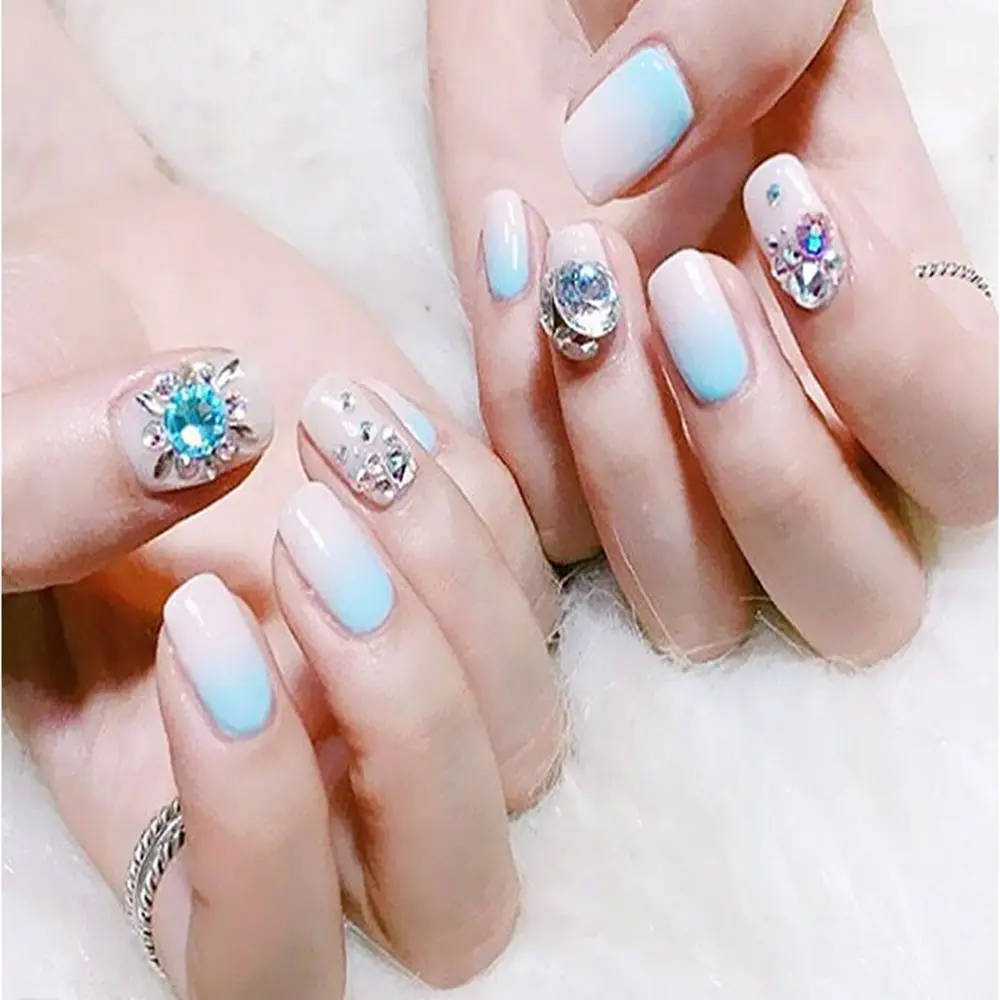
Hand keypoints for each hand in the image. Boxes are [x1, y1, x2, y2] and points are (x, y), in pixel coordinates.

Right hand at [5, 0, 562, 991]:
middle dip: (407, 715)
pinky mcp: (471, 568)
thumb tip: (208, 438)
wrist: (118, 297)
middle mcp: (312, 765)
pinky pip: (545, 587)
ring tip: (340, 428)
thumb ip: (44, 486)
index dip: (260, 839)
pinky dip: (483, 500)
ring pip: (528, 732)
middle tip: (304, 533)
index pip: (264, 960)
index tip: (201, 625)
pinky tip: (378, 408)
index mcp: (165, 800)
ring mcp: (411, 669)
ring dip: (456, 582)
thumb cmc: (25, 382)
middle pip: (453, 889)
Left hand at [429, 0, 996, 661]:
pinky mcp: (554, 445)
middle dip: (762, 466)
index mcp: (891, 323)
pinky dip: (518, 407)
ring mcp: (668, 453)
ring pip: (694, 605)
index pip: (967, 452)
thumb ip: (755, 28)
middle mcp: (793, 421)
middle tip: (683, 284)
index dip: (888, 364)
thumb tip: (620, 160)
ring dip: (632, 469)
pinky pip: (544, 519)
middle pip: (852, 597)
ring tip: (578, 270)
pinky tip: (508, 239)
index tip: (784, 189)